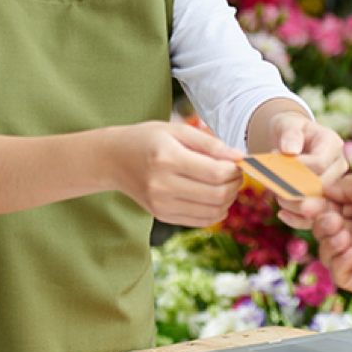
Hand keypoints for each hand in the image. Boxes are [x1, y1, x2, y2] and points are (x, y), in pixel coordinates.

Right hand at [108, 120, 243, 227]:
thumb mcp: (175, 130)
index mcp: (168, 158)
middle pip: (217, 195)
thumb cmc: (147, 139)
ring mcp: (160, 203)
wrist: (112, 159)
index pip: (217, 173)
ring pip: (212, 212)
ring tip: (225, 185)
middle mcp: (162, 184)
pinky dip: (215, 212)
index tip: (236, 162)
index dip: (235, 169)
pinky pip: (200, 221)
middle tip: (234, 174)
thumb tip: (238, 157)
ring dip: (228, 200)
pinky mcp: (161, 215)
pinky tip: (213, 198)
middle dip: (235, 185)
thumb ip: (208, 142)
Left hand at [267, 112, 348, 228]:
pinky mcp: (328, 197)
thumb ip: (290, 134)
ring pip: (321, 202)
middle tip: (276, 191)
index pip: (320, 163)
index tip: (278, 170)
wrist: (291, 140)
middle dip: (297, 191)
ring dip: (296, 206)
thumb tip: (290, 149)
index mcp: (332, 143)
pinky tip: (283, 215)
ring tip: (278, 200)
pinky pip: (316, 212)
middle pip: (322, 186)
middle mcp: (339, 164)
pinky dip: (299, 217)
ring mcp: (335, 183)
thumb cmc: (290, 130)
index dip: (298, 170)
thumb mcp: (287, 124)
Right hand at [312, 173, 351, 298]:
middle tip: (332, 220)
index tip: (301, 205)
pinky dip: (340, 261)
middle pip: (323, 228)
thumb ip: (342, 185)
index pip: (328, 208)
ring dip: (330, 241)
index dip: (312, 207)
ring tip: (345, 237)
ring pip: (326, 250)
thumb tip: (323, 189)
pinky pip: (337, 272)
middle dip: (321, 222)